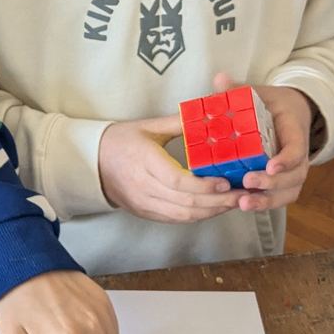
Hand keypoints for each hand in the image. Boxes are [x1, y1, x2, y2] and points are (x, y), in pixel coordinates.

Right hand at [98, 117, 242, 222]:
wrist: (91, 161)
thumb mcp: (148, 126)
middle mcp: (143, 187)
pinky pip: (176, 219)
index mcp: (144, 162)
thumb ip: (179, 123)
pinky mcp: (145, 213)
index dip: (204, 186)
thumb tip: (209, 114)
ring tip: (233, 202)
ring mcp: (144, 203)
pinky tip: (213, 208)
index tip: (226, 181)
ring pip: (183, 215)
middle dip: (218, 201)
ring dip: (211, 211)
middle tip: (242, 194)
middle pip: (186, 203)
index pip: (179, 181)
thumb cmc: (119, 140)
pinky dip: (198, 216)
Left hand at [213, 73, 313, 213]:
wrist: (288, 113)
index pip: (297, 148)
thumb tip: (219, 78)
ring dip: (268, 200)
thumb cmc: (270, 104)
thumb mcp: (257, 93)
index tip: (270, 166)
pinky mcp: (284, 181)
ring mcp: (293, 170)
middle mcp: (298, 154)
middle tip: (249, 183)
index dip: (286, 159)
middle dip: (273, 184)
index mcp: (294, 130)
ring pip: (289, 192)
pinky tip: (244, 206)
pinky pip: (280, 198)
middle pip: (294, 176)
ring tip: (244, 204)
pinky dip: (265, 205)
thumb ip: (238, 88)